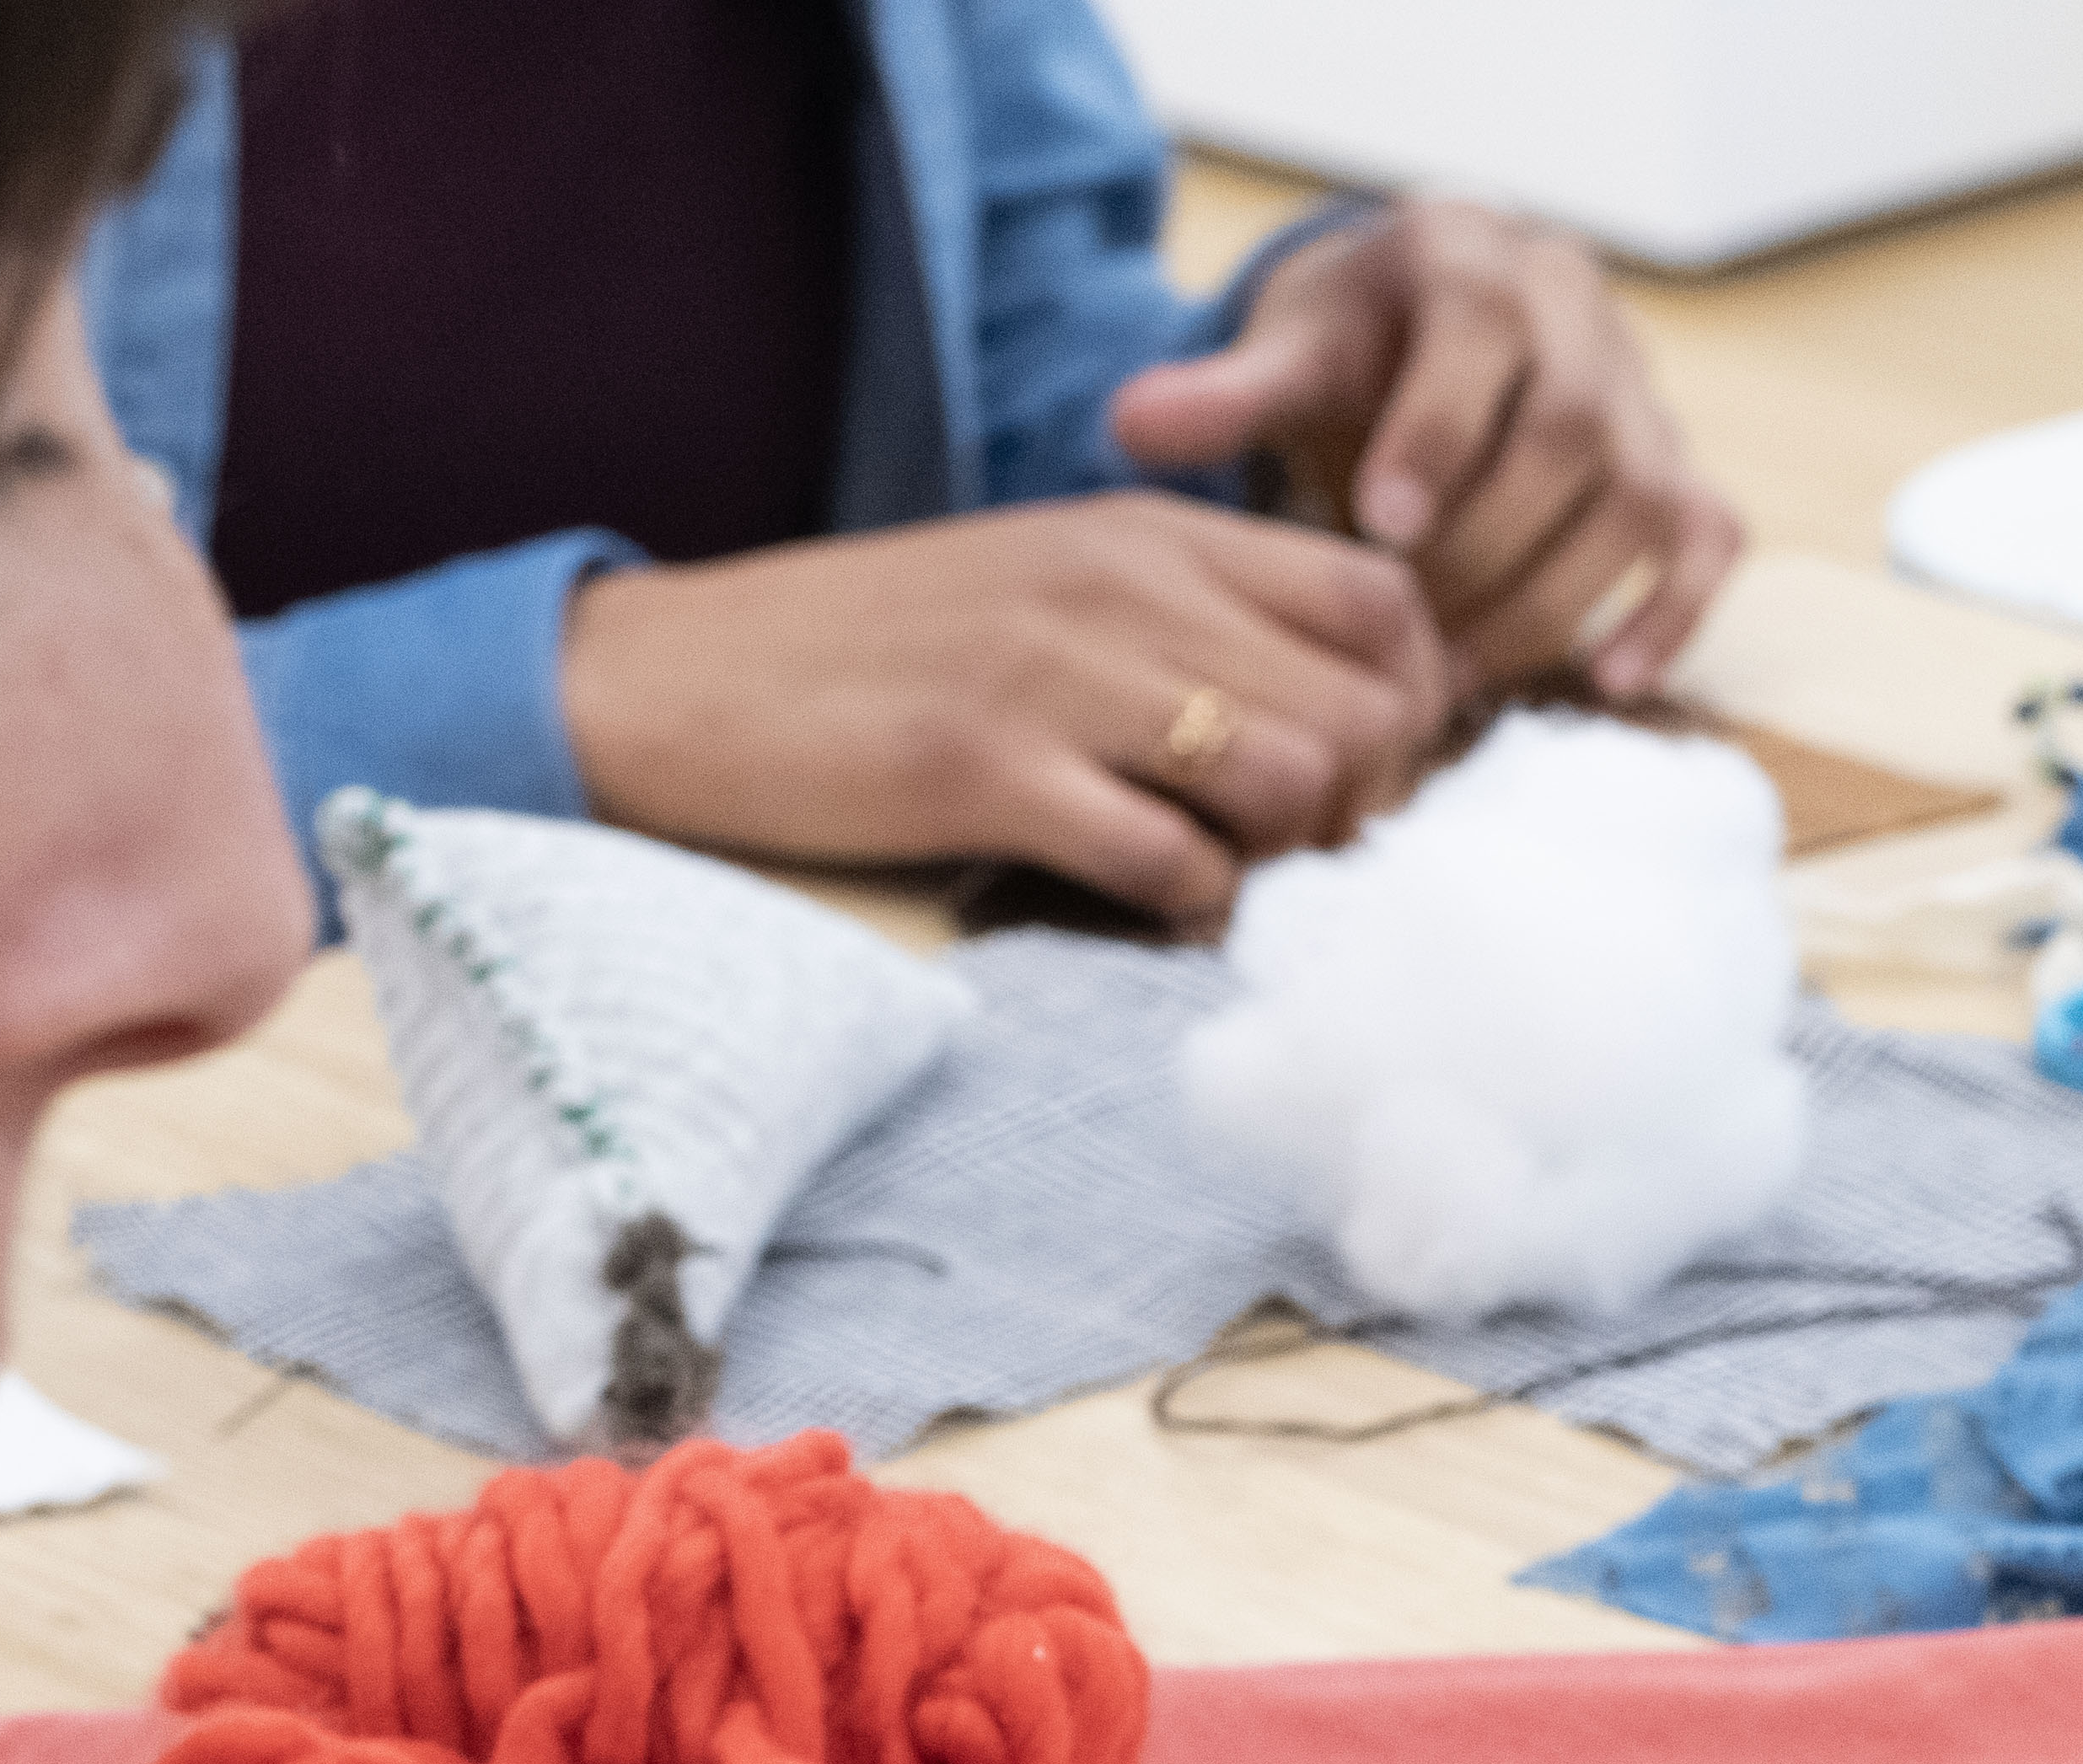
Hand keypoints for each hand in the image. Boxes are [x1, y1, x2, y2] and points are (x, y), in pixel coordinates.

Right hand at [553, 494, 1450, 934]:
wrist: (676, 677)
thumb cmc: (875, 655)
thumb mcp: (1052, 594)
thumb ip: (1187, 627)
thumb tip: (1337, 730)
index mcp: (1153, 533)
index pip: (1386, 603)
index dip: (1406, 710)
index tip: (1350, 782)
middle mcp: (1125, 586)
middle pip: (1367, 709)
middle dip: (1357, 814)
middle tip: (1287, 864)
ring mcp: (1056, 673)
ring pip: (1293, 779)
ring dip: (1278, 863)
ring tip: (1211, 884)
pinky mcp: (985, 768)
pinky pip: (1169, 861)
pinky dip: (1181, 910)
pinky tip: (1134, 910)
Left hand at [1109, 197, 1744, 702]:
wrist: (1422, 342)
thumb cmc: (1347, 355)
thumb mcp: (1281, 359)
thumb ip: (1220, 396)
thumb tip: (1127, 424)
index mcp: (1472, 255)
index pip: (1481, 329)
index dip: (1439, 431)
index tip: (1381, 526)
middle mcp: (1578, 309)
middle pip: (1571, 430)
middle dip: (1487, 542)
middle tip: (1406, 628)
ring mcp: (1644, 394)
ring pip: (1641, 496)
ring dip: (1556, 596)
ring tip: (1461, 673)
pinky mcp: (1681, 470)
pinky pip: (1710, 541)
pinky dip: (1672, 614)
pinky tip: (1607, 684)